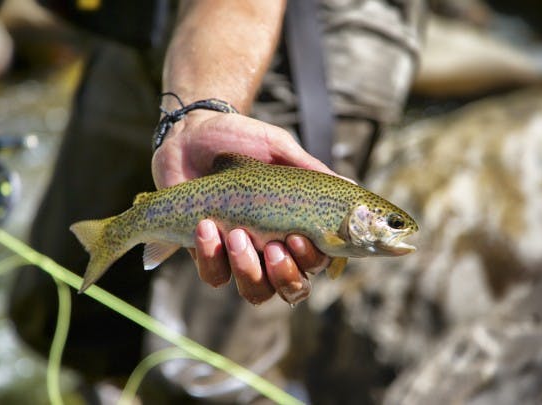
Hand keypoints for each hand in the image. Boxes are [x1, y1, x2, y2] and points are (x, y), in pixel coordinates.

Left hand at [152, 110, 332, 304]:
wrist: (191, 133)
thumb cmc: (240, 139)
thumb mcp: (277, 149)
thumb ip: (310, 169)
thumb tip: (351, 187)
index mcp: (296, 226)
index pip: (317, 261)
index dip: (312, 260)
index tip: (297, 237)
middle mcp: (272, 248)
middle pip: (292, 288)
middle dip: (285, 274)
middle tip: (275, 245)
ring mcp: (239, 255)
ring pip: (255, 291)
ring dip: (248, 268)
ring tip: (236, 233)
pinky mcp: (206, 255)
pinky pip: (215, 275)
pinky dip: (211, 255)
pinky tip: (206, 225)